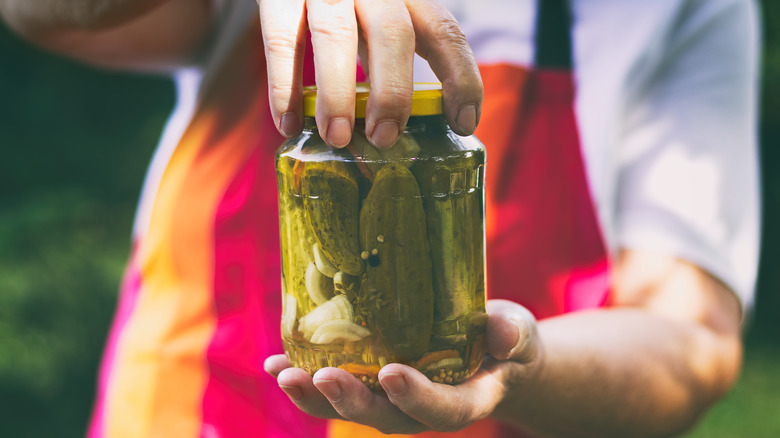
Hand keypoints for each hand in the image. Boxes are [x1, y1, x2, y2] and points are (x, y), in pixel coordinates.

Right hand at [256, 0, 482, 147]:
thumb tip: (398, 130)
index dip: (460, 78)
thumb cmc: (345, 3)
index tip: (463, 122)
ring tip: (337, 137)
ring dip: (338, 94)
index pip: (445, 31)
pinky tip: (289, 123)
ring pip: (335, 37)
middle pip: (392, 35)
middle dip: (392, 92)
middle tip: (384, 137)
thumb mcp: (379, 17)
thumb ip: (390, 56)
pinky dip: (285, 87)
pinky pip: (282, 41)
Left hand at [264, 300, 541, 433]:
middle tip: (321, 378)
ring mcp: (392, 401)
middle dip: (348, 400)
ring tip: (282, 374)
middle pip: (383, 416)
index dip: (416, 397)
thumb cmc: (506, 345)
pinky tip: (274, 364)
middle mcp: (421, 409)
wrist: (489, 358)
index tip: (392, 373)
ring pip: (351, 407)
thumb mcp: (518, 334)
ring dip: (313, 396)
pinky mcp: (372, 384)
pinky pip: (336, 388)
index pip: (441, 409)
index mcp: (464, 401)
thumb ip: (511, 333)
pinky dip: (305, 379)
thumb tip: (504, 332)